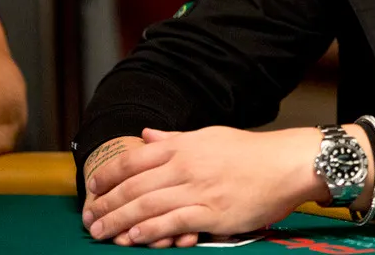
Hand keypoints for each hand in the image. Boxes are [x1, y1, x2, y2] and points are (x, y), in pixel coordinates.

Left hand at [83, 126, 322, 247]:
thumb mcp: (210, 136)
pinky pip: (172, 222)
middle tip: (88, 218)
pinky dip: (149, 231)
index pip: (133, 160)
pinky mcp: (211, 213)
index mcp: (184, 146)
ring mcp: (198, 190)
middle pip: (133, 186)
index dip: (108, 176)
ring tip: (100, 232)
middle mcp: (185, 166)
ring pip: (147, 206)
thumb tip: (146, 136)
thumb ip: (175, 140)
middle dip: (106, 204)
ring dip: (118, 221)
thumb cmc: (250, 152)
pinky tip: (133, 237)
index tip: (92, 189)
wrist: (286, 164)